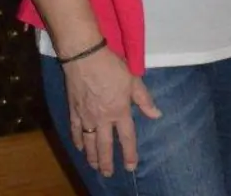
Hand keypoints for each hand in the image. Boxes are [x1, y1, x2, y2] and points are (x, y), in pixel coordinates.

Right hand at [63, 46, 161, 176]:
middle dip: (107, 162)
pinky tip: (80, 148)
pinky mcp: (74, 110)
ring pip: (89, 142)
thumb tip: (156, 114)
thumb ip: (144, 100)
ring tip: (95, 166)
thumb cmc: (111, 66)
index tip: (131, 166)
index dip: (130, 153)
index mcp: (120, 111)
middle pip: (105, 146)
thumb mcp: (133, 80)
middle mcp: (102, 119)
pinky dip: (77, 141)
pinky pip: (75, 130)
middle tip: (108, 174)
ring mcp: (86, 116)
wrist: (85, 56)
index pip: (127, 138)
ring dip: (92, 156)